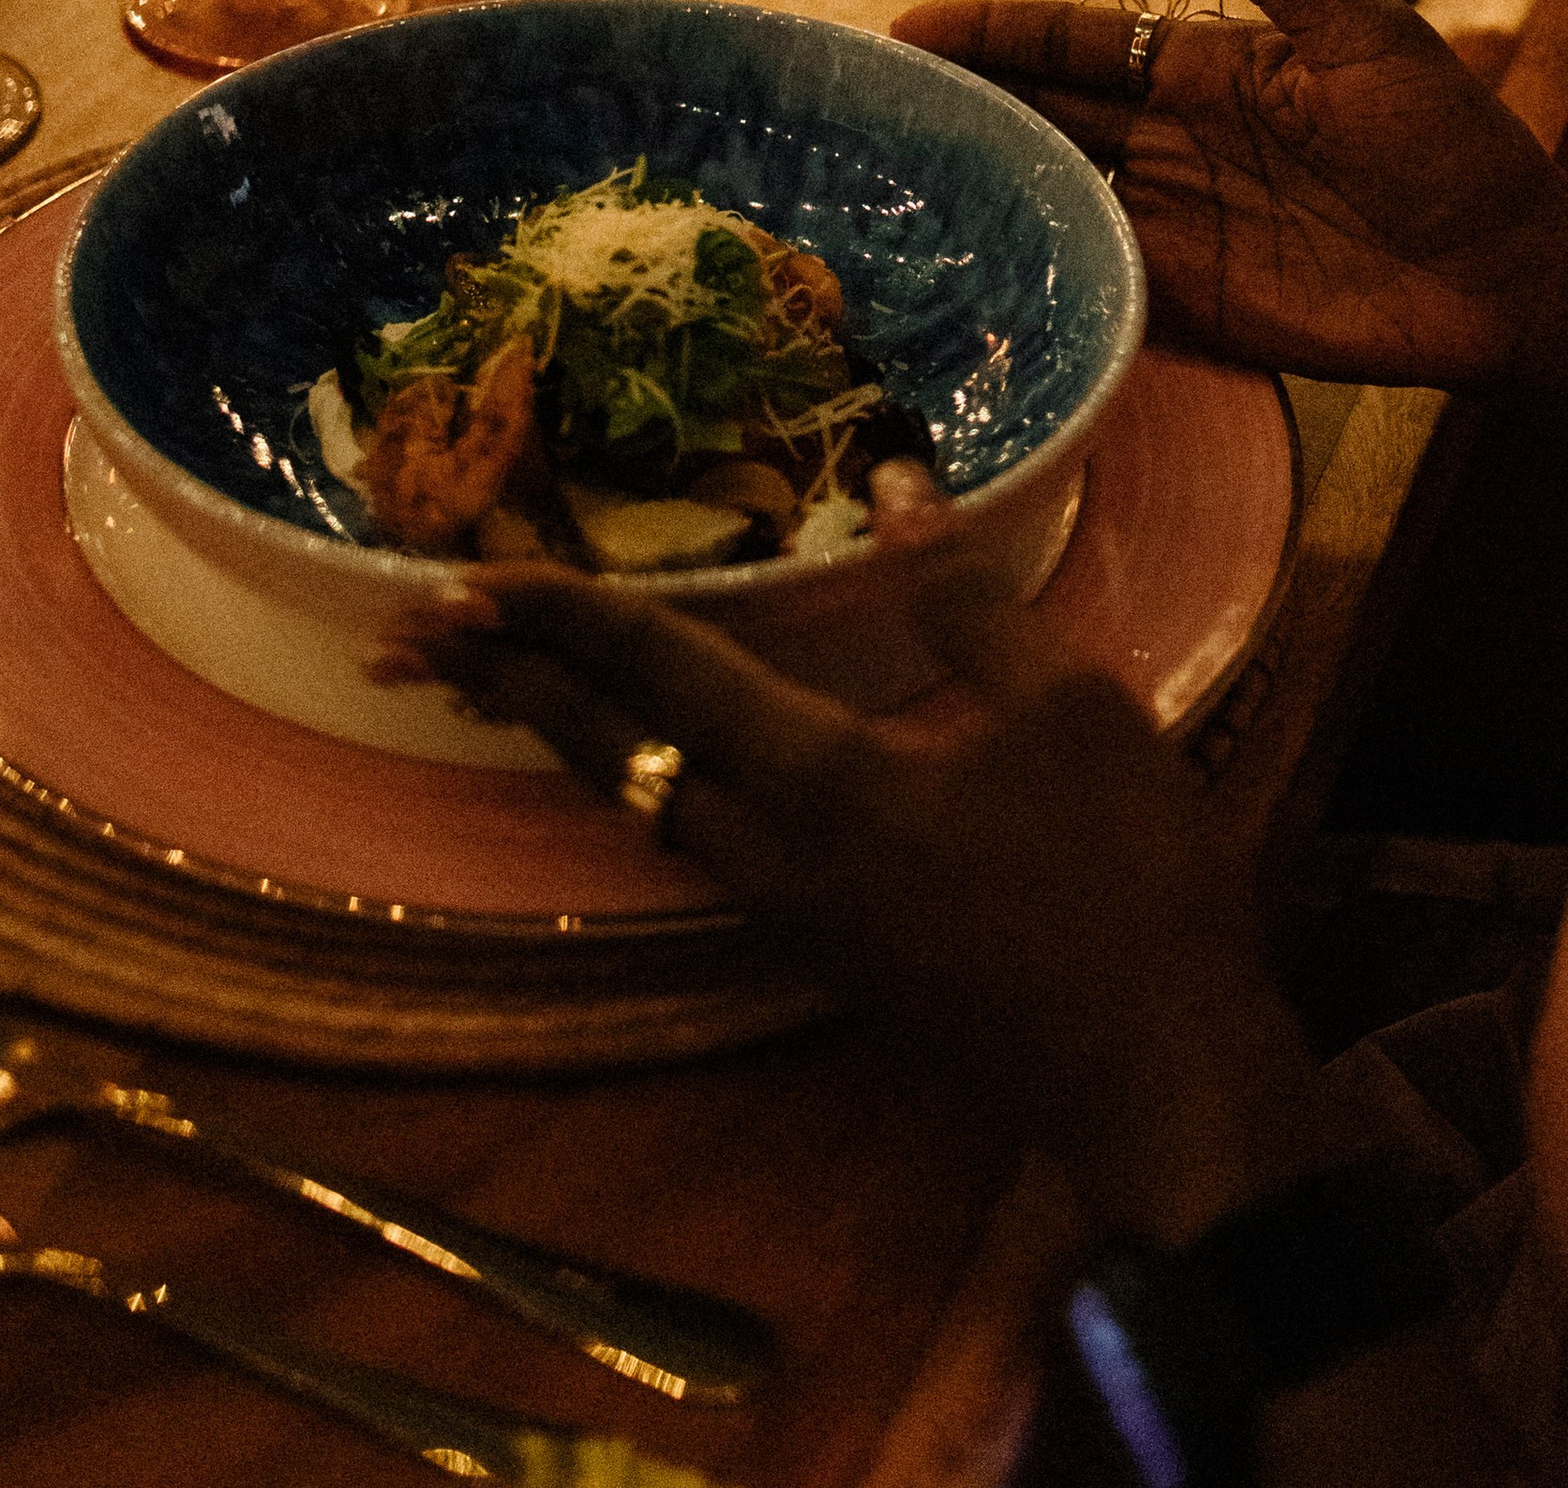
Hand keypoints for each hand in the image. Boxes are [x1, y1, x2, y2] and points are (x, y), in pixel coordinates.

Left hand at [383, 493, 1333, 1244]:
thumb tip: (894, 488)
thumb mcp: (1068, 709)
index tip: (465, 572)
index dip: (563, 610)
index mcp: (822, 780)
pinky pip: (688, 834)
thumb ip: (965, 600)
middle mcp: (772, 850)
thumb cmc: (1124, 885)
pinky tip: (640, 752)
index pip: (661, 672)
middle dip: (507, 682)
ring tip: (496, 675)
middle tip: (410, 633)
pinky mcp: (826, 941)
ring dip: (562, 729)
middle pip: (607, 750)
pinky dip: (631, 771)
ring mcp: (791, 910)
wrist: (1157, 1079)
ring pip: (638, 802)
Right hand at [894, 0, 1567, 390]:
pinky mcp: (1195, 300)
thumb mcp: (1365, 37)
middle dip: (962, 110)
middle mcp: (1178, 141)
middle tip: (861, 113)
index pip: (1076, 45)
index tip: (909, 32)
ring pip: (1057, 194)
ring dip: (984, 188)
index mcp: (1211, 67)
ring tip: (885, 191)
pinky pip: (1097, 277)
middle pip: (1048, 118)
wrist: (1509, 276)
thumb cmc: (1451, 144)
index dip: (995, 38)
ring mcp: (1180, 221)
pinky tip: (968, 273)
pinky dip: (1036, 271)